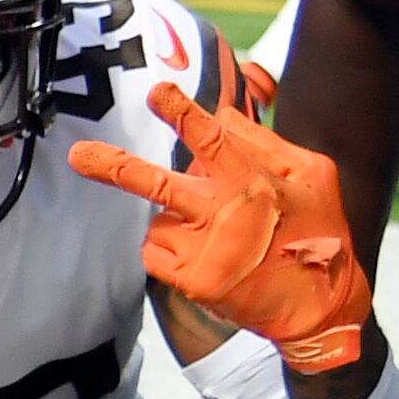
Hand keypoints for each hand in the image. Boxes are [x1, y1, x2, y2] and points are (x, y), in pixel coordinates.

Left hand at [71, 78, 374, 369]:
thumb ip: (264, 142)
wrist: (320, 306)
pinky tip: (203, 254)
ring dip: (176, 219)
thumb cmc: (319, 230)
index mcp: (256, 182)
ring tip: (217, 235)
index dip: (183, 114)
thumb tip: (220, 113)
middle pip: (159, 185)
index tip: (156, 92)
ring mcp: (207, 252)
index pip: (214, 141)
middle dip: (116, 168)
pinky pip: (155, 252)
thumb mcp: (312, 174)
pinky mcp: (194, 282)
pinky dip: (168, 248)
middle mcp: (226, 215)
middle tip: (78, 155)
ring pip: (160, 218)